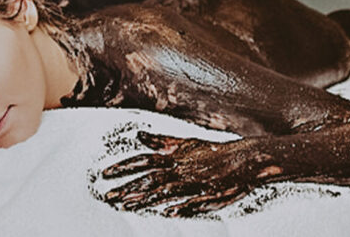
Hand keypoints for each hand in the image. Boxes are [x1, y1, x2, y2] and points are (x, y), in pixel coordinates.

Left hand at [102, 131, 261, 216]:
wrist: (245, 158)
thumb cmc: (214, 153)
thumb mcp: (186, 143)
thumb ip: (161, 142)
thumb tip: (139, 136)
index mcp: (174, 156)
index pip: (143, 161)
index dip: (123, 166)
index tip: (105, 173)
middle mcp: (181, 168)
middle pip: (150, 178)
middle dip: (128, 187)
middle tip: (108, 196)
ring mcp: (195, 182)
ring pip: (167, 191)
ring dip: (146, 199)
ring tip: (127, 206)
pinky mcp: (211, 193)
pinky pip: (195, 201)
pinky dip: (182, 207)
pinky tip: (169, 213)